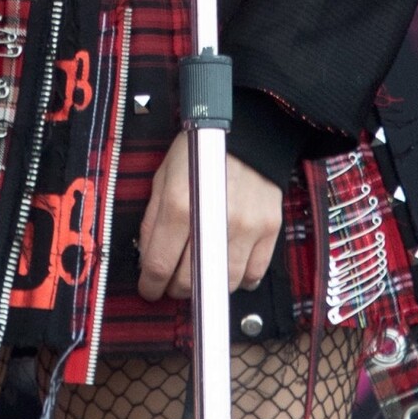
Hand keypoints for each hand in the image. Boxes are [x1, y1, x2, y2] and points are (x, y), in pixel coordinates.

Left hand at [137, 135, 282, 300]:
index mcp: (180, 204)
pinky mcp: (269, 229)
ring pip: (222, 284)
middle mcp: (213, 220)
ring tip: (200, 275)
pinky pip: (254, 274)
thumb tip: (148, 257)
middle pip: (190, 280)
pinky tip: (228, 269)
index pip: (160, 264)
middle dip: (175, 288)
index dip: (150, 284)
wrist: (249, 130)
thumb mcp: (164, 174)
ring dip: (207, 287)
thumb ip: (154, 218)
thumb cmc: (202, 149)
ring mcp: (245, 227)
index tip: (149, 288)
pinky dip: (239, 279)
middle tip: (171, 283)